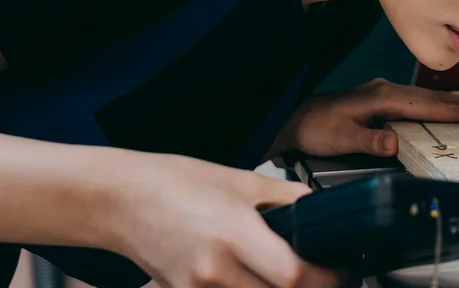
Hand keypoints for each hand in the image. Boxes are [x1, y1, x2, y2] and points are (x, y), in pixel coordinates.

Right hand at [111, 153, 342, 287]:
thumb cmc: (175, 183)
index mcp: (234, 233)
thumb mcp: (242, 180)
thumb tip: (323, 210)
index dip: (326, 277)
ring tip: (286, 277)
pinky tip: (254, 281)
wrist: (121, 200)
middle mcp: (215, 270)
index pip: (294, 276)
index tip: (337, 268)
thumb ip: (288, 199)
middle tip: (319, 275)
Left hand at [278, 79, 458, 157]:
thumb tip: (394, 143)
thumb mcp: (340, 138)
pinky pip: (422, 102)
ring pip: (432, 98)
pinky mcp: (384, 100)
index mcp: (383, 97)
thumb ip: (368, 140)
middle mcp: (388, 90)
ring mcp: (387, 93)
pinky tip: (452, 111)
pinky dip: (443, 105)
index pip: (431, 106)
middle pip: (439, 98)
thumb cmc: (315, 127)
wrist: (295, 117)